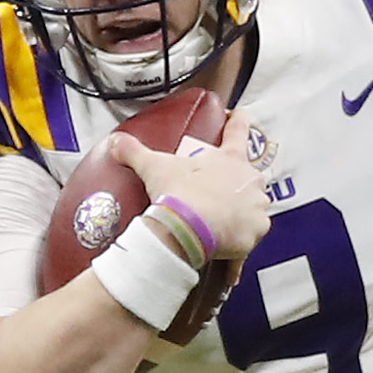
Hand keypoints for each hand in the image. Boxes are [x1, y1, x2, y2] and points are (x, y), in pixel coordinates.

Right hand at [109, 116, 271, 262]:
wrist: (187, 227)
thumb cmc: (178, 194)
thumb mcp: (154, 167)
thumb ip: (135, 151)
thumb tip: (116, 141)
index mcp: (231, 158)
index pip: (239, 128)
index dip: (239, 120)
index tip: (238, 118)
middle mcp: (251, 180)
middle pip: (250, 177)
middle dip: (236, 185)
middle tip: (214, 195)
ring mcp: (256, 207)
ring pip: (253, 209)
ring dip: (241, 215)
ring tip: (218, 224)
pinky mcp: (254, 233)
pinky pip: (248, 240)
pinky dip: (239, 248)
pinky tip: (225, 254)